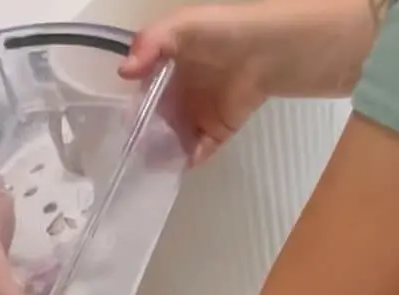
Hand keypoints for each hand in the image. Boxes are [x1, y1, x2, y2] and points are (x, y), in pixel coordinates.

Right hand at [121, 0, 383, 163]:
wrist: (280, 50)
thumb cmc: (231, 31)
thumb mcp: (186, 25)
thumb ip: (152, 43)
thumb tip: (123, 72)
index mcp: (172, 62)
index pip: (143, 89)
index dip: (131, 105)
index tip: (118, 126)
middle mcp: (184, 87)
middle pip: (156, 117)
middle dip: (144, 136)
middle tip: (130, 154)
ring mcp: (202, 110)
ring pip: (174, 137)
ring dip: (162, 151)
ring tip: (149, 166)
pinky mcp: (221, 129)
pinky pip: (199, 150)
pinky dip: (187, 160)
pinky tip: (176, 166)